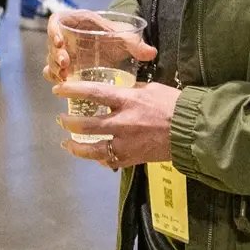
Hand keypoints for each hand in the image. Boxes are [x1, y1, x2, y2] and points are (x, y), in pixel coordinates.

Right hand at [44, 11, 156, 86]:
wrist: (115, 45)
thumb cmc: (115, 35)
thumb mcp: (123, 36)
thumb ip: (134, 43)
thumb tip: (152, 53)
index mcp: (75, 21)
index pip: (56, 22)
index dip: (53, 31)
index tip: (60, 42)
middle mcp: (66, 35)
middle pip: (51, 44)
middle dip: (55, 55)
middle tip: (65, 64)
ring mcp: (64, 51)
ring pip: (51, 59)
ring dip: (54, 68)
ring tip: (64, 77)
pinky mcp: (66, 66)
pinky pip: (54, 71)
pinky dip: (56, 77)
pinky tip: (64, 83)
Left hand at [56, 77, 179, 169]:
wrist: (191, 131)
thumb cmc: (173, 104)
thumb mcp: (150, 88)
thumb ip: (131, 91)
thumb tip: (119, 92)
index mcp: (128, 100)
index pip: (94, 93)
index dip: (73, 91)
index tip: (58, 90)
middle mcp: (123, 123)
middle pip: (87, 125)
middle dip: (69, 123)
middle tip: (61, 120)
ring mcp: (126, 144)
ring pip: (93, 150)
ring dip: (76, 147)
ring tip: (66, 144)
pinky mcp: (132, 158)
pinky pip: (110, 161)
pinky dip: (101, 158)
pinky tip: (95, 156)